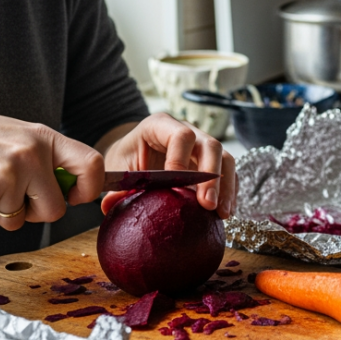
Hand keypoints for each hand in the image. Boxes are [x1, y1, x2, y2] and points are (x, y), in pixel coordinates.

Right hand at [0, 102, 104, 230]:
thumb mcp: (19, 136)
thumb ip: (47, 160)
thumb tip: (74, 192)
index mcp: (44, 138)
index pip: (91, 164)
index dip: (89, 188)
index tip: (74, 196)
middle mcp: (30, 155)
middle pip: (55, 210)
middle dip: (34, 213)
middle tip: (10, 195)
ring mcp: (7, 175)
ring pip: (19, 222)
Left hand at [100, 113, 235, 218]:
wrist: (134, 157)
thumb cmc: (126, 160)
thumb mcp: (118, 169)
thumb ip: (117, 186)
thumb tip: (111, 205)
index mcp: (160, 126)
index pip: (181, 135)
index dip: (182, 159)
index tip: (177, 186)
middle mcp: (187, 131)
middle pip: (210, 145)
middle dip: (211, 176)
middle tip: (207, 204)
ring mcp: (202, 145)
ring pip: (226, 158)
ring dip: (226, 186)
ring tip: (222, 214)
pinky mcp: (212, 163)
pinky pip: (228, 173)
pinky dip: (230, 192)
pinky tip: (225, 213)